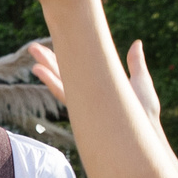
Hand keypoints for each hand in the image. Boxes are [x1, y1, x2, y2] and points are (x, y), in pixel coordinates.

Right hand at [28, 37, 162, 127]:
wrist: (145, 135)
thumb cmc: (145, 114)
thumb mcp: (141, 81)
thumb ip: (135, 63)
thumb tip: (136, 43)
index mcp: (99, 87)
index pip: (78, 70)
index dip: (66, 57)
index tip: (57, 43)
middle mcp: (87, 96)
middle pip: (64, 74)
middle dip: (49, 60)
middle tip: (33, 47)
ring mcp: (83, 102)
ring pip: (59, 81)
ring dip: (44, 67)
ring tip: (32, 51)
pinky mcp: (82, 110)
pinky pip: (63, 93)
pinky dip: (50, 81)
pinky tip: (38, 70)